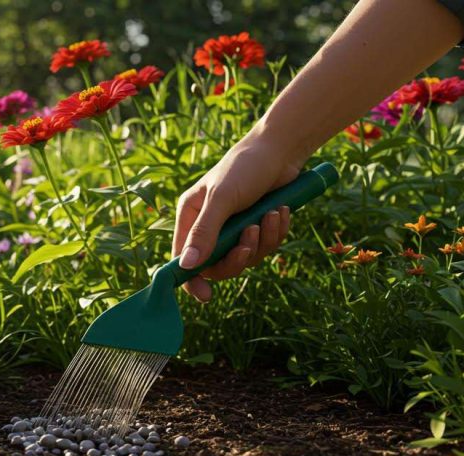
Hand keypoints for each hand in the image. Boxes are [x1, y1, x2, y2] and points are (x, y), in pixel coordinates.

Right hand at [172, 133, 304, 301]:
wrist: (280, 151)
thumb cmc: (244, 168)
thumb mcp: (221, 199)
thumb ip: (204, 232)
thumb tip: (187, 265)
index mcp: (191, 217)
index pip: (183, 258)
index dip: (191, 279)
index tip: (206, 295)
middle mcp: (209, 226)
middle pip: (217, 265)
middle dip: (238, 256)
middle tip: (250, 241)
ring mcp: (234, 228)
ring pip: (245, 257)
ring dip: (262, 241)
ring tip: (270, 215)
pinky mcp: (256, 227)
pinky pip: (265, 246)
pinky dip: (275, 232)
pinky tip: (280, 211)